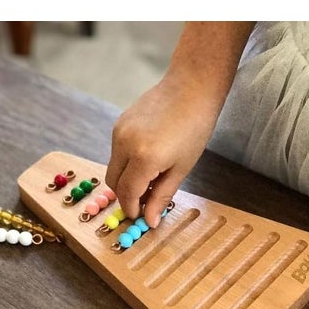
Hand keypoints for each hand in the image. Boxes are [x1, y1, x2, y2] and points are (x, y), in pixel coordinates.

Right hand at [106, 75, 219, 227]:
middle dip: (126, 197)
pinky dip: (127, 163)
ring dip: (127, 179)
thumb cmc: (194, 128)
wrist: (191, 87)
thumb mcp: (182, 168)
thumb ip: (162, 195)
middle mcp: (125, 144)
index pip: (127, 194)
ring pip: (113, 167)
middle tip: (146, 202)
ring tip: (151, 178)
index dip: (133, 209)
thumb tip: (150, 221)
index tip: (141, 217)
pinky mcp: (119, 124)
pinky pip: (116, 152)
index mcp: (144, 158)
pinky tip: (148, 160)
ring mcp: (119, 132)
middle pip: (114, 183)